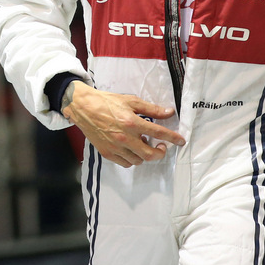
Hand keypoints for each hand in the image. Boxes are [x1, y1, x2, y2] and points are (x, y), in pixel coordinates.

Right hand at [61, 83, 183, 167]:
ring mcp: (115, 147)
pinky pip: (126, 163)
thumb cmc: (106, 102)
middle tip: (161, 146)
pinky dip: (132, 159)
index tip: (180, 141)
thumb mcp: (131, 101)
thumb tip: (169, 112)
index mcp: (131, 122)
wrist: (83, 107)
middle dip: (160, 152)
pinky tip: (131, 149)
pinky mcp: (107, 153)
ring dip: (144, 154)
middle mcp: (124, 137)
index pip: (158, 133)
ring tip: (141, 143)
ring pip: (138, 160)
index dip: (173, 138)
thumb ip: (151, 109)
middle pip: (150, 154)